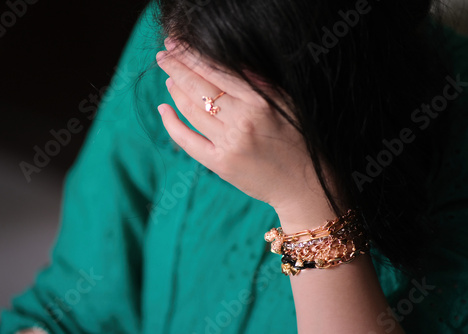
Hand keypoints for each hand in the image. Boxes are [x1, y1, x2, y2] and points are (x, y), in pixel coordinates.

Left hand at [156, 39, 335, 230]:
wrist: (304, 185)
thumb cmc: (299, 139)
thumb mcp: (287, 102)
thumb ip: (259, 81)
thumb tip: (227, 59)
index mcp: (260, 102)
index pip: (217, 70)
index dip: (192, 55)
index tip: (177, 43)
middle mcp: (242, 122)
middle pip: (198, 87)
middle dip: (176, 67)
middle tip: (164, 54)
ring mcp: (228, 145)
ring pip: (191, 110)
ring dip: (175, 90)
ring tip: (169, 78)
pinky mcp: (219, 165)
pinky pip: (187, 141)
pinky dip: (171, 124)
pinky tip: (163, 109)